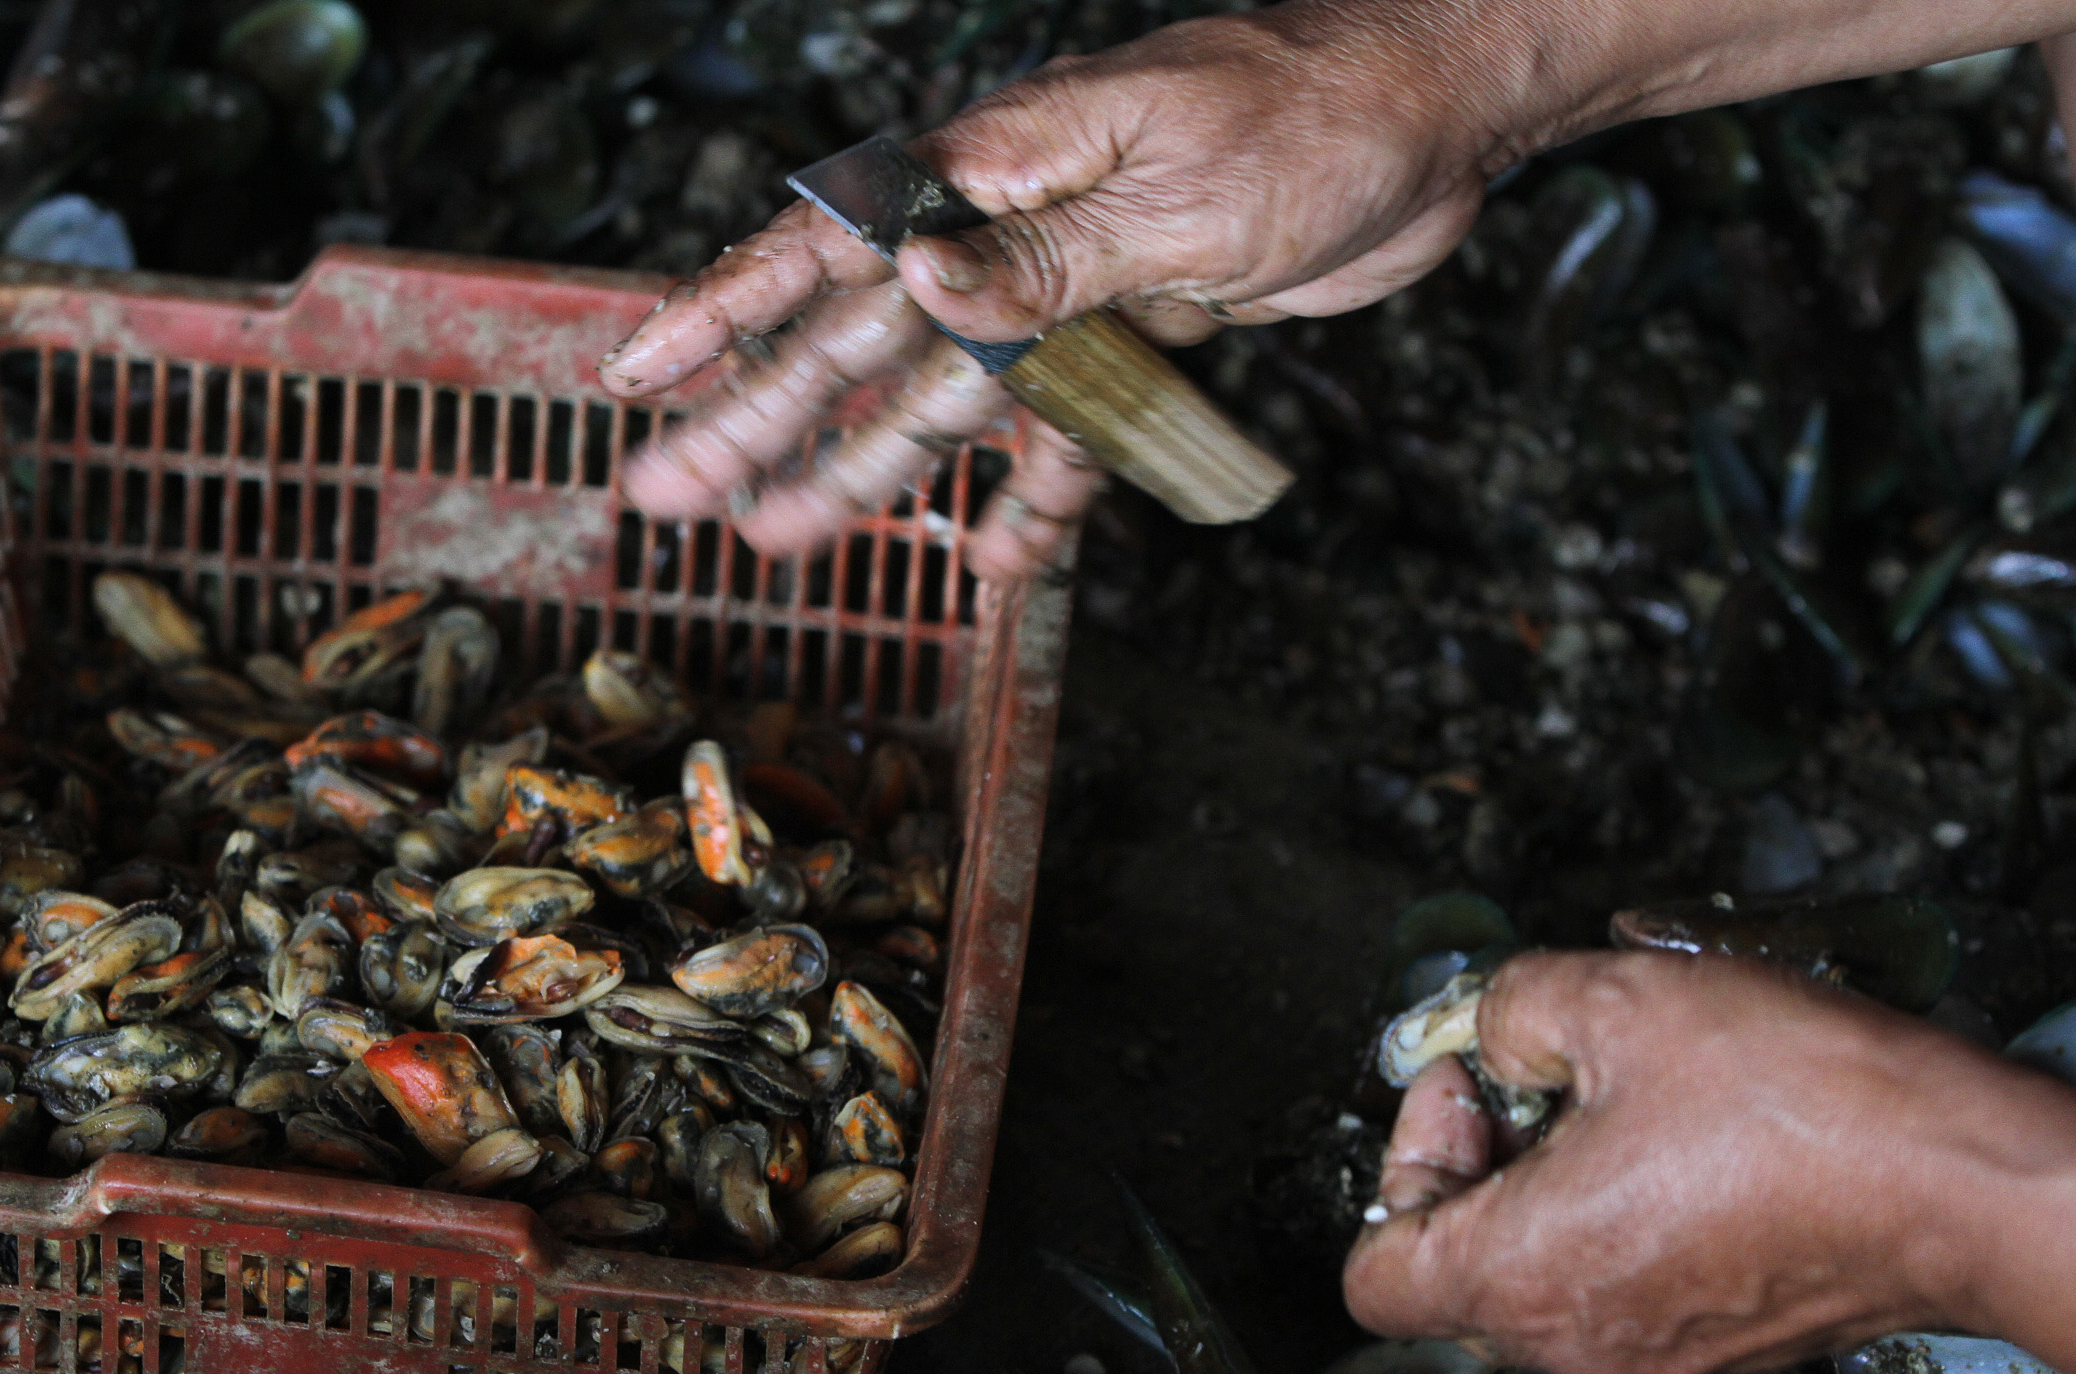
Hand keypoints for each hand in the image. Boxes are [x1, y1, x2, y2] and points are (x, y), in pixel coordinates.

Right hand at [598, 7, 1502, 577]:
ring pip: (946, 394)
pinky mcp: (1140, 329)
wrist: (1438, 114)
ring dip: (867, 469)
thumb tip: (917, 287)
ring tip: (786, 540)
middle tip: (672, 497)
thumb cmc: (1311, 109)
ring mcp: (1073, 283)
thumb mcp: (1173, 188)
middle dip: (761, 417)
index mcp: (998, 169)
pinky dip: (1038, 496)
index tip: (637, 371)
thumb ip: (1040, 254)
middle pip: (861, 338)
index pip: (832, 244)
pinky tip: (993, 562)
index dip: (725, 310)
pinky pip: (1068, 427)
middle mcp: (1014, 229)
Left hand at [1343, 949, 2075, 1373]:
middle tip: (1535, 1076)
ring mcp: (1651, 1354)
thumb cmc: (1804, 1106)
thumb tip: (1494, 1030)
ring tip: (1617, 1093)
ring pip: (1542, 1272)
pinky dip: (1621, 1210)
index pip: (1374, 1272)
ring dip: (1552, 1178)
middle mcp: (1577, 1341)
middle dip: (1478, 1158)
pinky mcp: (1716, 1342)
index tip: (1465, 1086)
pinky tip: (1678, 1134)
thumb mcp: (1615, 999)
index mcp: (1522, 1279)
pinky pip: (1621, 1281)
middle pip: (1456, 1267)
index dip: (1402, 1159)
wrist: (1966, 1180)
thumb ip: (1510, 1007)